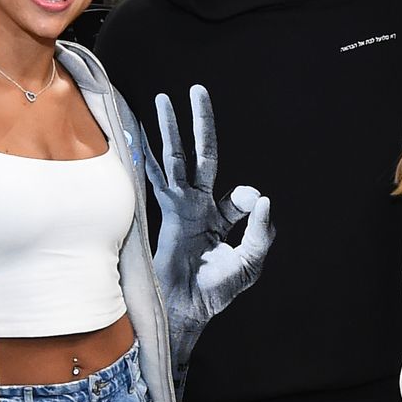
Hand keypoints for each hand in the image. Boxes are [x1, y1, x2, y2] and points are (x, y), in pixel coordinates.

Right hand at [145, 84, 275, 389]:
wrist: (186, 311)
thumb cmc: (215, 291)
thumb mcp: (249, 262)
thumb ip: (259, 232)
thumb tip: (262, 197)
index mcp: (219, 218)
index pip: (238, 195)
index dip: (248, 198)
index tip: (253, 208)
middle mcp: (198, 206)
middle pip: (201, 155)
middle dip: (200, 123)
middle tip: (198, 89)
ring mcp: (180, 206)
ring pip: (176, 158)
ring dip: (171, 128)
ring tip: (164, 97)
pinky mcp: (166, 213)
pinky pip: (157, 178)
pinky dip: (148, 156)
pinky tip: (139, 133)